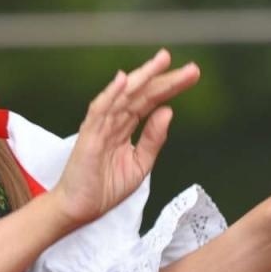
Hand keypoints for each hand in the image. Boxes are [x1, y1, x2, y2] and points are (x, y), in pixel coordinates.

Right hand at [51, 49, 200, 228]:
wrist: (79, 208)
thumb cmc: (104, 187)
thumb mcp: (140, 164)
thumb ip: (153, 139)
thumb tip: (168, 112)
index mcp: (126, 127)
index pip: (151, 101)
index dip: (170, 87)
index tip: (191, 75)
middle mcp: (114, 121)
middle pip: (141, 93)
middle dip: (164, 78)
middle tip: (189, 67)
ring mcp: (101, 126)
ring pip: (123, 95)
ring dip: (142, 77)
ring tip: (161, 63)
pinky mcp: (89, 136)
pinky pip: (100, 111)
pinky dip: (111, 94)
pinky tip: (124, 81)